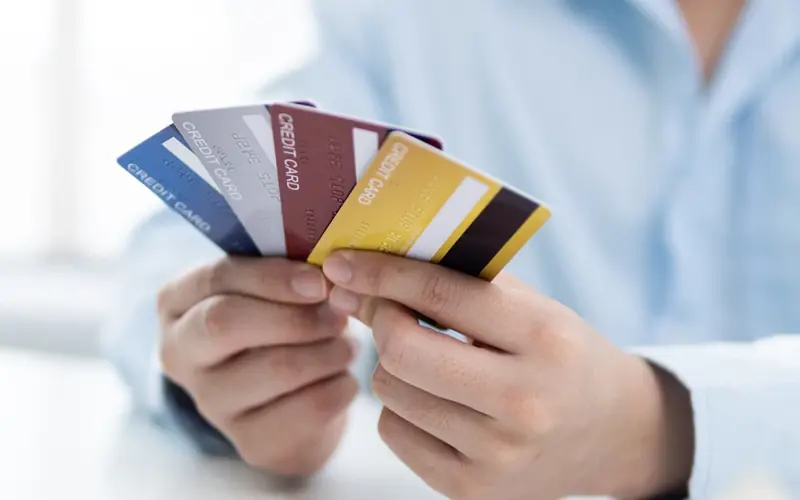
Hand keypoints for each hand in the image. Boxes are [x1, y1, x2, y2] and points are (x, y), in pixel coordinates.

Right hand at [157, 257, 358, 476]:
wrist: (287, 397)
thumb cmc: (278, 321)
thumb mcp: (271, 289)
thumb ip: (286, 270)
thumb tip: (330, 269)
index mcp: (178, 302)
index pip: (217, 279)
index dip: (272, 277)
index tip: (319, 280)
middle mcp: (180, 353)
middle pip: (227, 322)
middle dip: (295, 315)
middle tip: (339, 314)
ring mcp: (210, 403)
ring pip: (276, 367)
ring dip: (328, 350)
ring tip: (347, 345)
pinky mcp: (249, 442)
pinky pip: (307, 409)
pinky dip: (339, 387)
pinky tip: (344, 378)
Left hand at [321, 250, 693, 499]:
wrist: (612, 432)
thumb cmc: (562, 355)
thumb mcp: (532, 306)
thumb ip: (463, 282)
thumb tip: (373, 273)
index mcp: (543, 339)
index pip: (441, 294)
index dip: (381, 273)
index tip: (342, 262)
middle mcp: (523, 402)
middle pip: (402, 350)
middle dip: (380, 320)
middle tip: (382, 309)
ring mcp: (497, 454)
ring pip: (389, 391)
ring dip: (391, 365)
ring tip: (426, 359)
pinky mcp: (472, 489)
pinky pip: (393, 432)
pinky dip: (400, 407)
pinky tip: (433, 399)